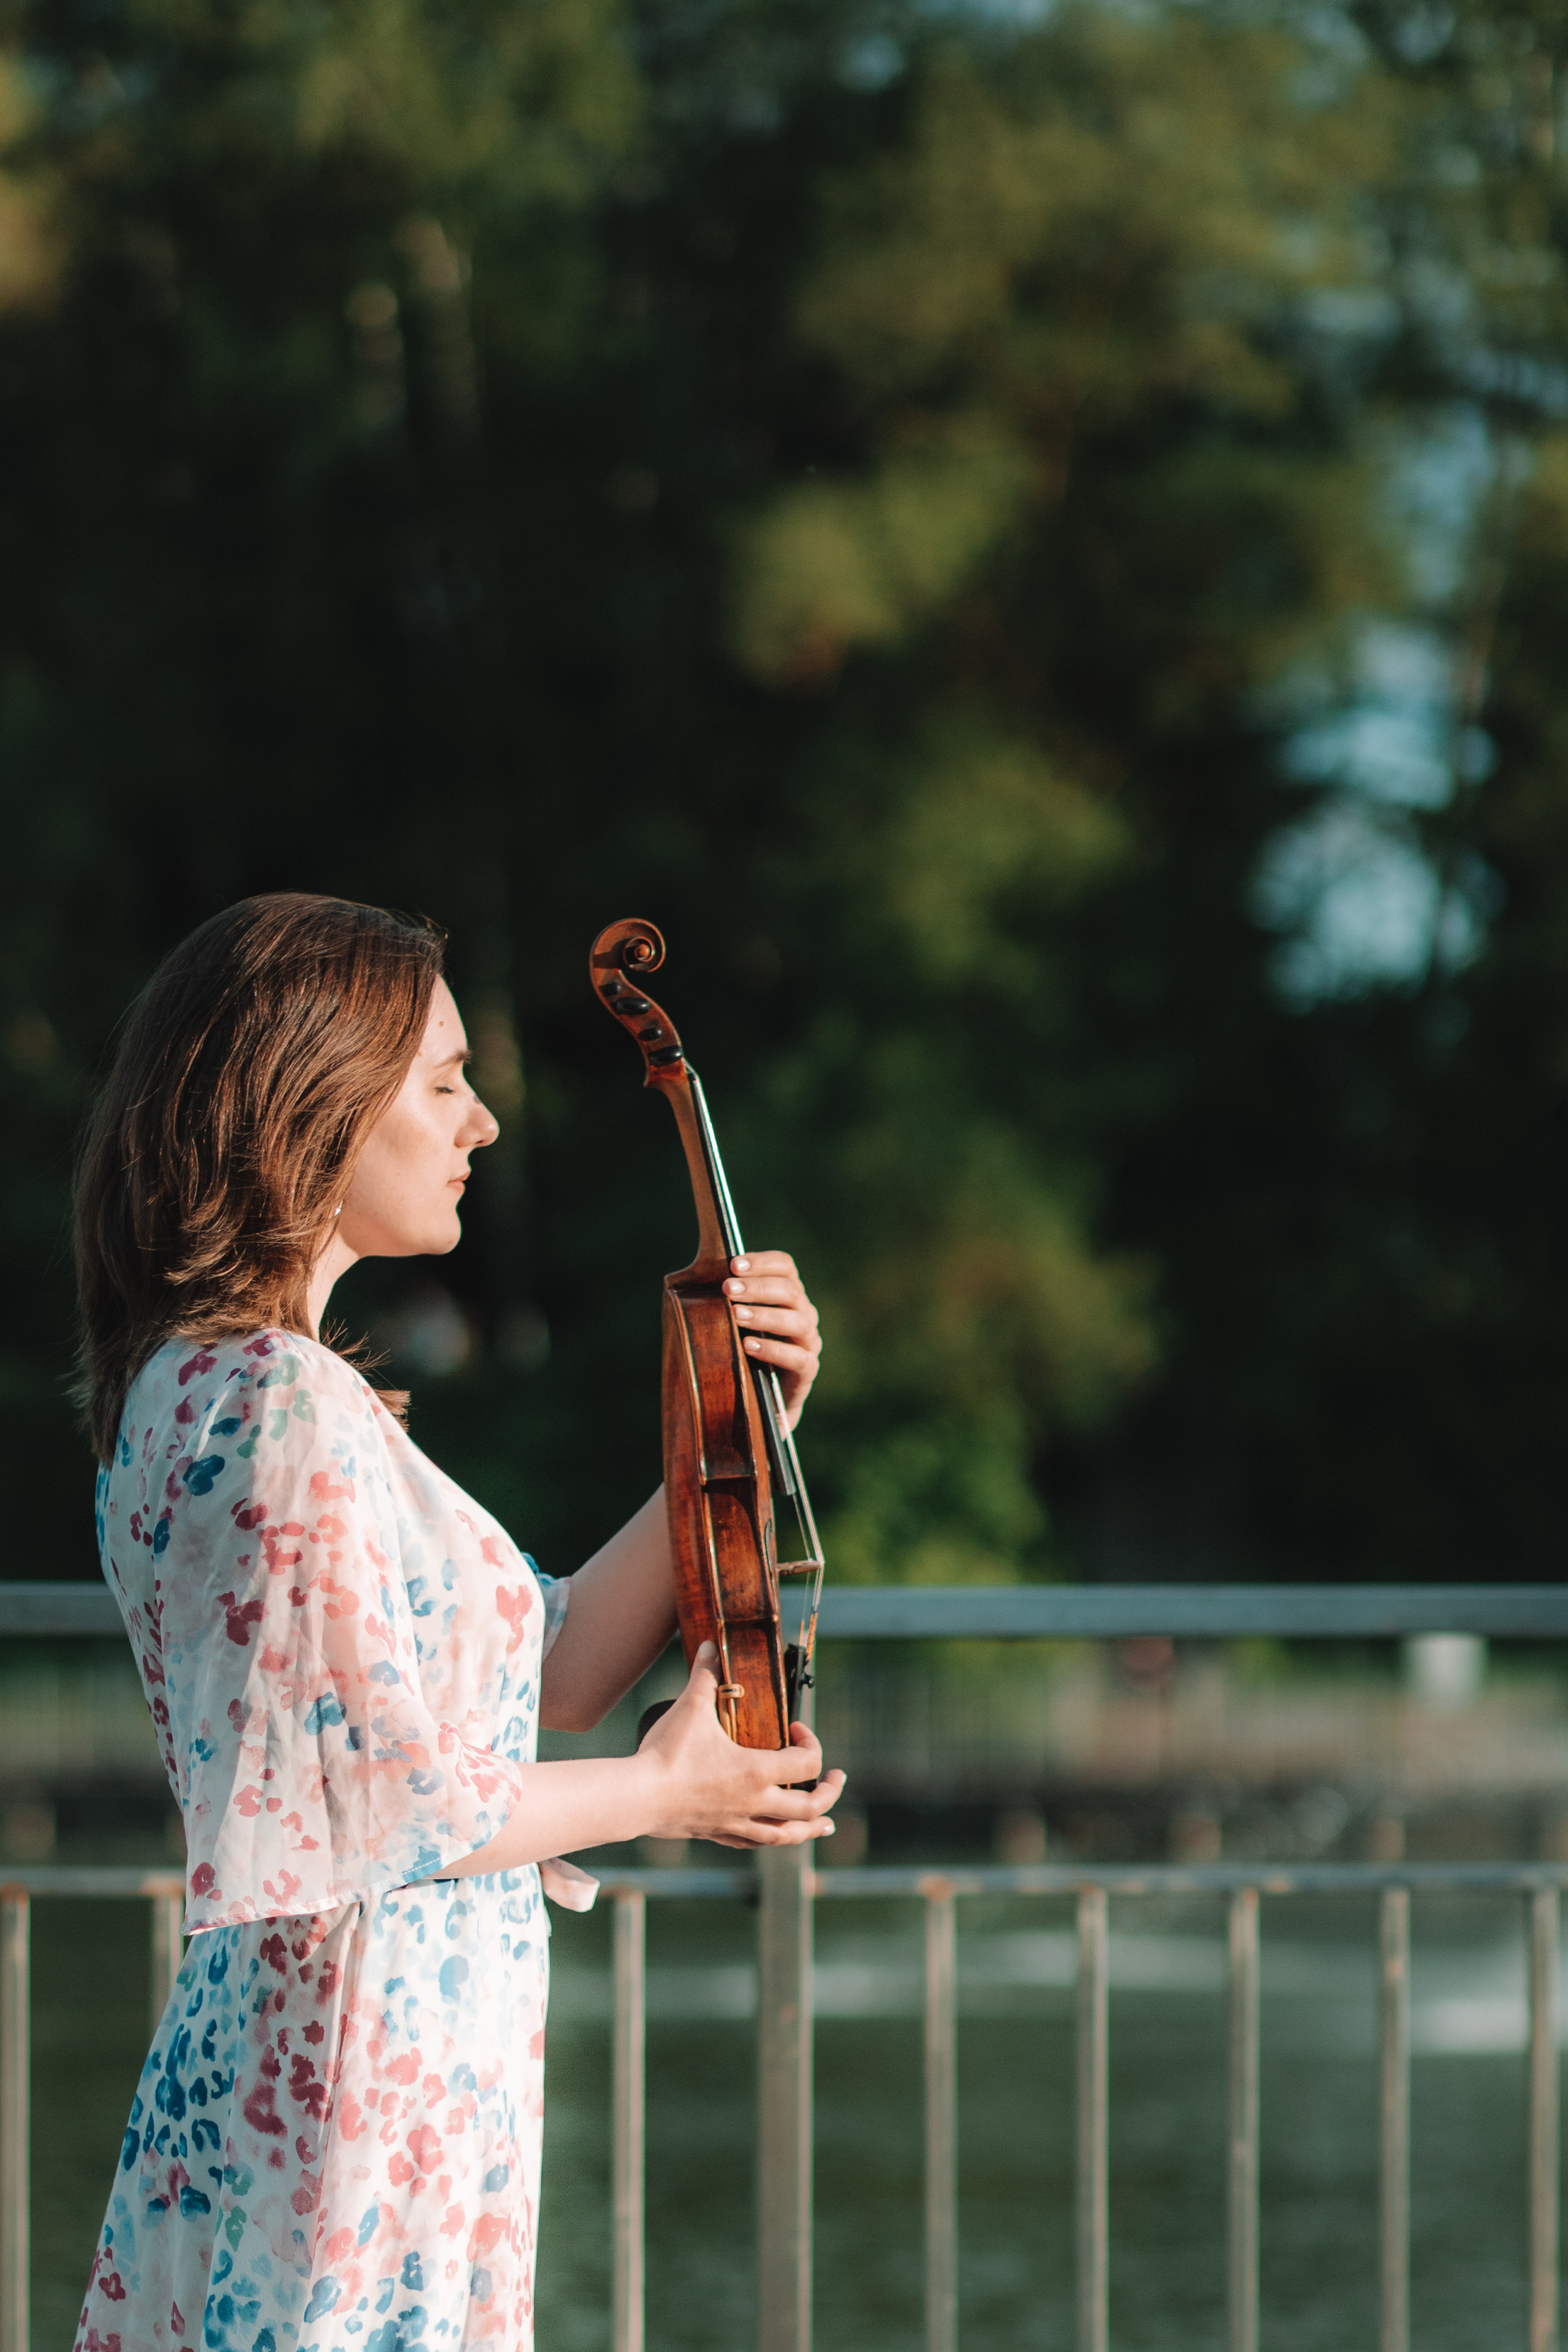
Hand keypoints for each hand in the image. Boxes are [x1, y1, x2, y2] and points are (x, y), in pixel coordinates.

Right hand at [638, 1643, 845, 1848]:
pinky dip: (771, 1837)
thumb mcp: (690, 1707)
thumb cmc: (667, 1753)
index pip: (807, 1763)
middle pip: (809, 1808)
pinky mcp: (717, 1833)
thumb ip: (705, 1675)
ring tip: (825, 1825)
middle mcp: (753, 1802)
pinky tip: (774, 1834)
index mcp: (757, 1772)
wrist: (637, 1797)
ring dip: (810, 1828)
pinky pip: (753, 1842)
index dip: (811, 1743)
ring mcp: (736, 1822)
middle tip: (836, 1779)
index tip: (797, 1729)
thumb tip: (710, 1646)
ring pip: (786, 1836)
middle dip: (829, 1794)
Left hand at [723, 1249, 821, 1428]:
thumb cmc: (742, 1350)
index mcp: (788, 1294)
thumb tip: (682, 1278)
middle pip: (790, 1290)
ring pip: (797, 1321)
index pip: (784, 1266)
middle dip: (756, 1287)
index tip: (733, 1264)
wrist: (760, 1400)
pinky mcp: (807, 1371)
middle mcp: (803, 1314)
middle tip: (727, 1288)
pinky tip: (748, 1346)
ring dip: (764, 1315)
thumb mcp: (733, 1320)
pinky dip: (773, 1350)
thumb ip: (721, 1299)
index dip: (761, 1262)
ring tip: (736, 1315)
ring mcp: (808, 1342)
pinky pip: (797, 1358)